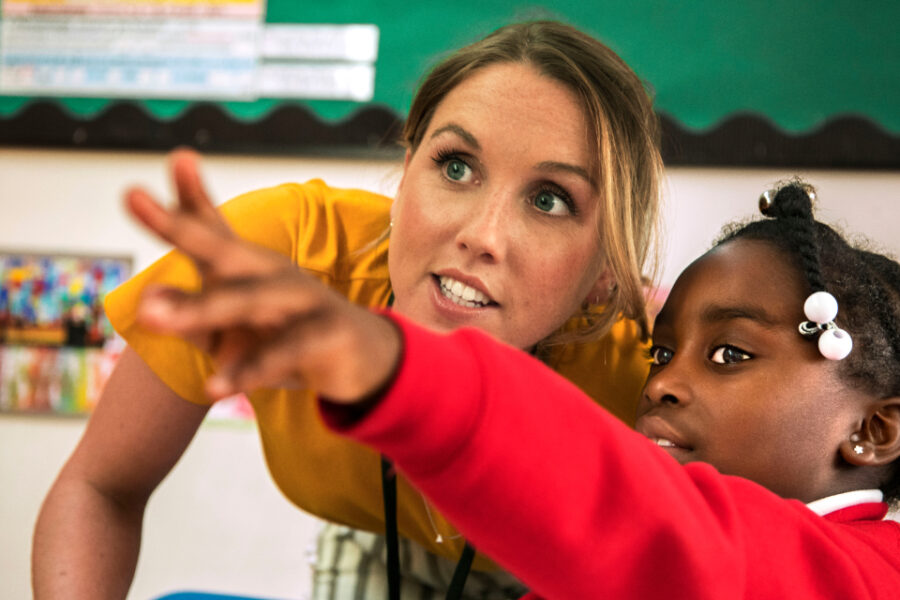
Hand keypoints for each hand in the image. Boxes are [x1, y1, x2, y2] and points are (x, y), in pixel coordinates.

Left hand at [126, 149, 401, 402]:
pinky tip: (214, 387)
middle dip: (181, 227)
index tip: (152, 174)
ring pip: (249, 301)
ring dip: (200, 308)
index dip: (186, 198)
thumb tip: (146, 302)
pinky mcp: (326, 335)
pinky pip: (284, 352)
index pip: (211, 230)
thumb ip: (190, 309)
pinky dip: (250, 370)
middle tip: (133, 199)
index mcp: (249, 267)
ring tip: (150, 315)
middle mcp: (273, 273)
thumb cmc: (286, 334)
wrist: (363, 359)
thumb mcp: (235, 322)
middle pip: (224, 250)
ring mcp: (304, 300)